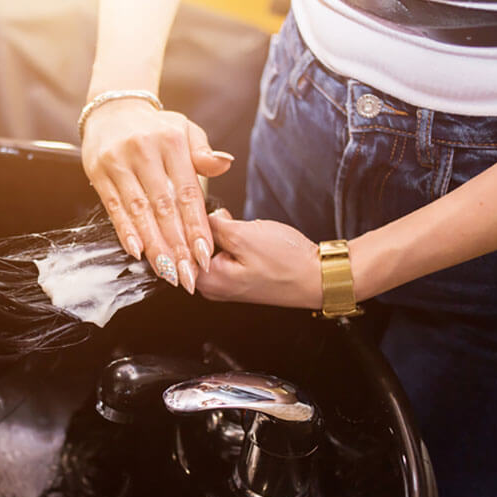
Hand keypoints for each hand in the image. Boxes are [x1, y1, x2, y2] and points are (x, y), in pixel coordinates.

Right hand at [81, 99, 232, 293]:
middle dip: (177, 246)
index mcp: (172, 142)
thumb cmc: (155, 127)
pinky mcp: (99, 173)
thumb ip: (203, 152)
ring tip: (166, 271)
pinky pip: (114, 207)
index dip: (196, 226)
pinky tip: (137, 252)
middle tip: (187, 275)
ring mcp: (120, 163)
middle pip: (164, 207)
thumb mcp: (185, 130)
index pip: (187, 192)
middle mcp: (145, 152)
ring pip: (139, 211)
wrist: (112, 109)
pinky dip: (126, 232)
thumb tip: (224, 164)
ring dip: (153, 246)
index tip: (204, 254)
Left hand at [196, 209, 322, 308]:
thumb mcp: (244, 235)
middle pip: (191, 249)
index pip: (178, 248)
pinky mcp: (238, 278)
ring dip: (219, 233)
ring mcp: (224, 284)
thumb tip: (197, 217)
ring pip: (209, 248)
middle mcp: (211, 287)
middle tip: (224, 216)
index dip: (184, 223)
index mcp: (206, 280)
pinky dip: (231, 240)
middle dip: (203, 228)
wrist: (319, 276)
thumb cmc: (288, 263)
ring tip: (240, 228)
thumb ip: (213, 225)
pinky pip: (224, 253)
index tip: (192, 208)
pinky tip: (246, 235)